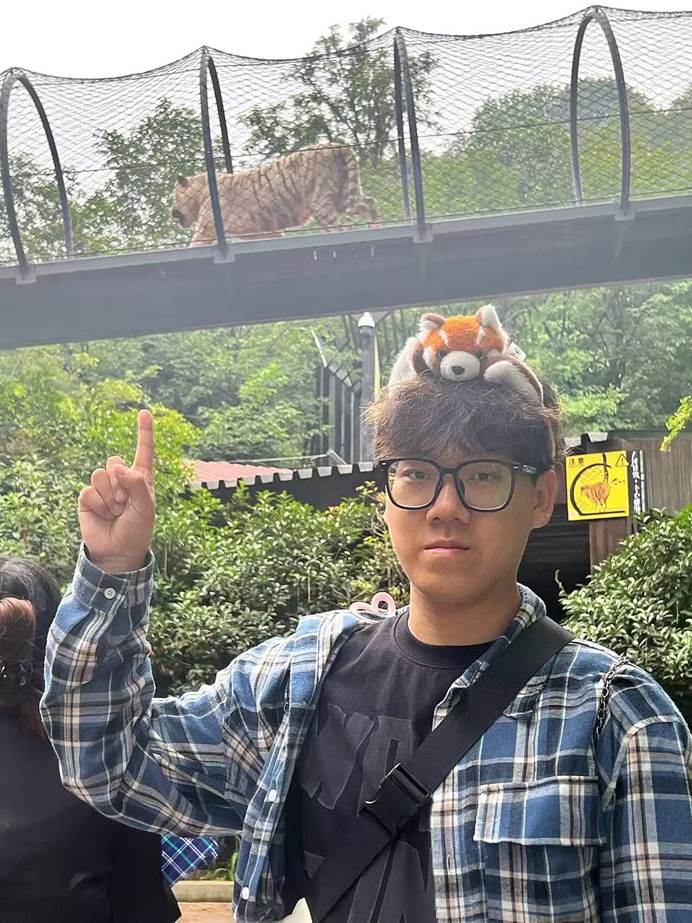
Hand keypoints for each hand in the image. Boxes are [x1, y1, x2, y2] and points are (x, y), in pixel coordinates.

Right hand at [78, 410, 155, 573]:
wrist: (118, 551)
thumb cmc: (137, 529)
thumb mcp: (146, 507)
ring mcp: (104, 488)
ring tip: (116, 511)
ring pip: (100, 474)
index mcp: (141, 478)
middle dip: (120, 484)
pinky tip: (103, 515)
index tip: (144, 412)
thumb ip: (136, 484)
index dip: (144, 431)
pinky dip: (98, 505)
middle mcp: (122, 479)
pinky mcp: (88, 498)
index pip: (144, 451)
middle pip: (115, 461)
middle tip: (125, 504)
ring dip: (109, 496)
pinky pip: (89, 491)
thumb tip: (118, 466)